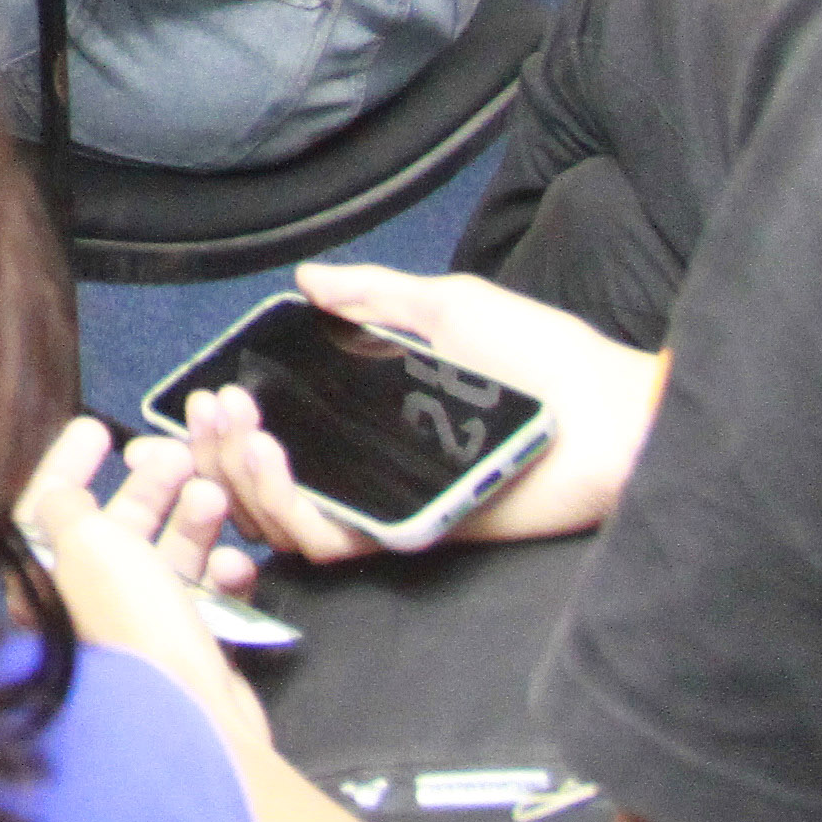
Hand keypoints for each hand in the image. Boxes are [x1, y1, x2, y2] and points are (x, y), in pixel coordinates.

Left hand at [17, 421, 273, 757]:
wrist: (194, 718)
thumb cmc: (131, 622)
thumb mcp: (87, 545)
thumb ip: (66, 508)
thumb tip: (58, 494)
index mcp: (46, 580)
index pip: (46, 508)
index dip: (67, 461)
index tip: (97, 428)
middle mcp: (87, 604)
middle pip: (116, 528)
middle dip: (149, 486)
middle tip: (181, 455)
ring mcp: (141, 628)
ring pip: (165, 557)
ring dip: (192, 522)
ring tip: (215, 498)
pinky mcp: (188, 651)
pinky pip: (203, 598)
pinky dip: (222, 577)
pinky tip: (238, 564)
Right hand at [175, 263, 666, 567]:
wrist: (614, 409)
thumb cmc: (547, 359)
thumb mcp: (449, 307)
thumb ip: (376, 295)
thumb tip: (309, 278)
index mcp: (369, 422)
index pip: (277, 440)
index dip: (228, 427)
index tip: (207, 393)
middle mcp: (367, 471)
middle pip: (260, 487)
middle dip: (216, 451)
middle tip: (215, 408)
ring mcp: (384, 506)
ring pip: (280, 521)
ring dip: (240, 476)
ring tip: (241, 432)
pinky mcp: (407, 535)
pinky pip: (329, 543)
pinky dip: (286, 508)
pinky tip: (275, 459)